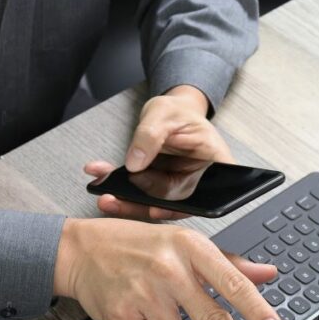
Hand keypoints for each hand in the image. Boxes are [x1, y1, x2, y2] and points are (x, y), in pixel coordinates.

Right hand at [54, 217, 284, 319]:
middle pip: (212, 319)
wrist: (82, 250)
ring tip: (156, 307)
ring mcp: (142, 293)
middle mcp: (167, 268)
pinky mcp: (121, 315)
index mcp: (188, 246)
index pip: (231, 281)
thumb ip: (226, 262)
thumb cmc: (135, 245)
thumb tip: (266, 273)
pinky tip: (138, 314)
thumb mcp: (182, 242)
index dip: (256, 310)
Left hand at [86, 85, 233, 219]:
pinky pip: (140, 192)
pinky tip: (102, 179)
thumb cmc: (177, 110)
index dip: (178, 207)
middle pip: (172, 201)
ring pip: (153, 201)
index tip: (155, 209)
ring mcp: (178, 184)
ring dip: (125, 199)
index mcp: (216, 163)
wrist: (169, 111)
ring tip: (104, 194)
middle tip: (114, 197)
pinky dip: (120, 187)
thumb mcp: (164, 113)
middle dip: (140, 202)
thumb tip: (135, 163)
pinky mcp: (159, 184)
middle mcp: (199, 179)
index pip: (203, 194)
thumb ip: (150, 136)